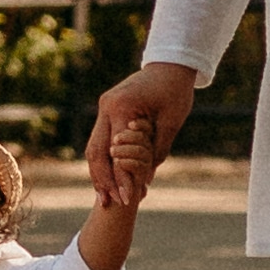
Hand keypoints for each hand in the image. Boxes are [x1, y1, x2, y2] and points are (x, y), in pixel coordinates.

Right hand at [87, 58, 196, 211]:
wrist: (169, 66)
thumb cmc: (175, 92)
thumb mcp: (171, 123)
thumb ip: (157, 151)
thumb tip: (145, 180)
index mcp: (123, 108)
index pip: (118, 152)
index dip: (122, 178)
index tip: (129, 199)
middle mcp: (107, 107)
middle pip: (97, 152)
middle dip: (103, 180)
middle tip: (111, 203)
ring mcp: (104, 108)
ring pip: (93, 148)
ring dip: (98, 173)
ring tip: (105, 197)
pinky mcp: (106, 110)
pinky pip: (99, 140)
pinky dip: (102, 161)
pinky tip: (107, 179)